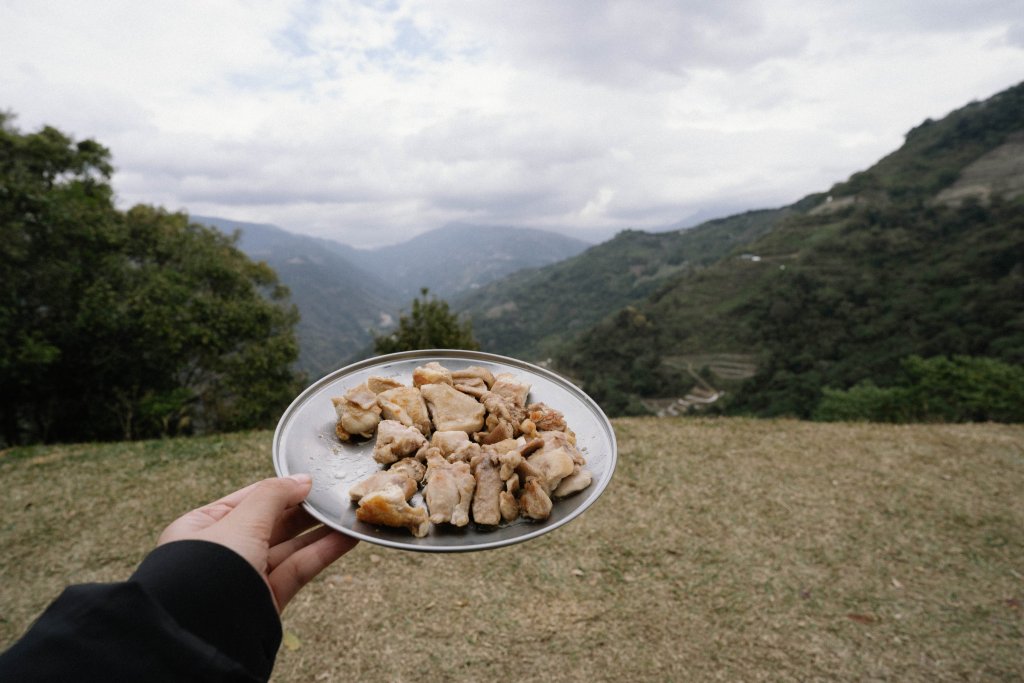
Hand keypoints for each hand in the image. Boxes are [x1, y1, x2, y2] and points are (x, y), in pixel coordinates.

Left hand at [158, 475, 356, 611]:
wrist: (204, 632)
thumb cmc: (209, 569)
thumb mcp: (242, 521)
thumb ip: (274, 496)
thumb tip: (302, 480)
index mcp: (202, 528)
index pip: (247, 500)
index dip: (280, 489)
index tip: (311, 481)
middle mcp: (223, 551)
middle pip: (271, 523)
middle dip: (303, 510)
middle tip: (332, 496)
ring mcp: (245, 576)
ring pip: (289, 547)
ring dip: (320, 531)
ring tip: (347, 516)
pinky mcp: (265, 598)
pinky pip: (298, 569)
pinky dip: (322, 553)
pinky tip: (346, 539)